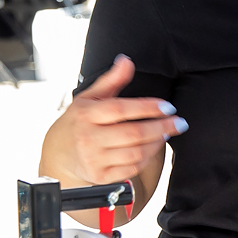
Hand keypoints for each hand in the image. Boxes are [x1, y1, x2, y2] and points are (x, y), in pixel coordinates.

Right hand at [56, 55, 184, 184]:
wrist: (58, 154)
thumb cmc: (79, 121)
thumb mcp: (90, 98)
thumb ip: (111, 80)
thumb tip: (126, 61)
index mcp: (85, 114)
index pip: (120, 109)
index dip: (148, 107)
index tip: (168, 107)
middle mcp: (88, 137)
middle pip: (133, 133)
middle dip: (161, 127)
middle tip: (179, 123)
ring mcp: (93, 159)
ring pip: (136, 153)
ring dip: (156, 143)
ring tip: (166, 134)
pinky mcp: (100, 176)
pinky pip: (132, 168)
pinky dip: (147, 158)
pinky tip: (152, 148)